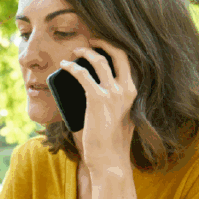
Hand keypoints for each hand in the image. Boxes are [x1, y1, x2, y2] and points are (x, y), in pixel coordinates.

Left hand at [58, 39, 136, 176]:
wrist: (110, 160)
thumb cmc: (111, 143)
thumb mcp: (120, 118)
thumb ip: (113, 104)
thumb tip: (92, 91)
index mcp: (134, 93)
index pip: (128, 63)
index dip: (115, 49)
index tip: (102, 45)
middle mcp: (127, 90)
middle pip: (119, 54)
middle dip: (104, 42)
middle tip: (91, 39)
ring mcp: (114, 93)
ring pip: (99, 61)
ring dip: (85, 52)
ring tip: (74, 51)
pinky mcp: (98, 98)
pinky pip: (82, 74)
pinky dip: (72, 67)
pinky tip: (64, 65)